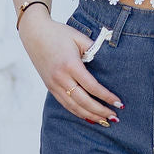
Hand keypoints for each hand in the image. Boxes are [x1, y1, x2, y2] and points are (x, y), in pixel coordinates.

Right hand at [18, 11, 121, 125]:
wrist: (34, 33)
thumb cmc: (59, 33)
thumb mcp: (78, 37)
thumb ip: (94, 49)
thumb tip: (108, 62)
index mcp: (70, 65)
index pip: (92, 86)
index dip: (106, 97)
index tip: (118, 103)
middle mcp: (61, 78)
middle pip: (83, 101)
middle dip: (100, 111)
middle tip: (115, 117)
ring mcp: (53, 84)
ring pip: (74, 106)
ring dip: (90, 115)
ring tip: (105, 121)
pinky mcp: (50, 87)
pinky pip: (65, 104)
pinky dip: (78, 112)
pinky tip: (88, 117)